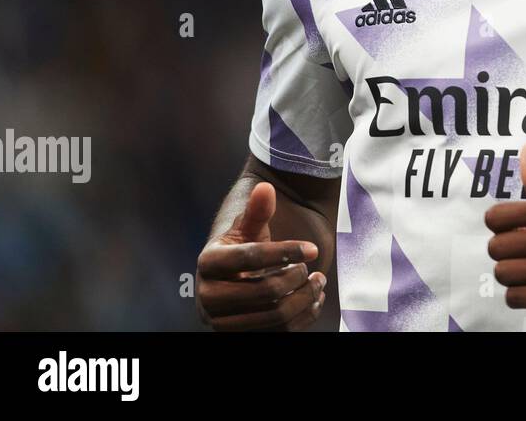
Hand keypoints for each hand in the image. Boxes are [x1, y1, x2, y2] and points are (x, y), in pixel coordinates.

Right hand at [196, 182, 326, 330]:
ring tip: (317, 282)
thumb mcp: (248, 228)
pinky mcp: (240, 337)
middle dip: (296, 278)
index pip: (250, 258)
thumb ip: (257, 210)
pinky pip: (279, 334)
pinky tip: (313, 299)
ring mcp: (222, 323)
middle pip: (265, 291)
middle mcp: (209, 297)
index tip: (313, 249)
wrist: (234, 280)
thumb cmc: (243, 251)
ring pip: (275, 316)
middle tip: (311, 268)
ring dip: (304, 298)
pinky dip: (303, 317)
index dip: (284, 251)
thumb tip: (265, 188)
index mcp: (209, 263)